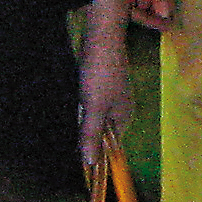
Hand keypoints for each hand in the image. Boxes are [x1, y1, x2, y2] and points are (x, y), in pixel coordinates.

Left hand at [77, 19, 133, 162]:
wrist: (101, 38)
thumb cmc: (100, 74)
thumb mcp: (94, 108)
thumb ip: (92, 135)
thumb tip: (90, 164)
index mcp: (124, 117)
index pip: (109, 144)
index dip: (94, 149)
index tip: (78, 153)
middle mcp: (121, 109)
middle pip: (100, 130)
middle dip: (86, 130)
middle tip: (77, 118)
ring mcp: (112, 96)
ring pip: (93, 116)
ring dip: (83, 115)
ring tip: (77, 105)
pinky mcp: (102, 85)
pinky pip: (90, 103)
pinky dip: (82, 104)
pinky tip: (76, 98)